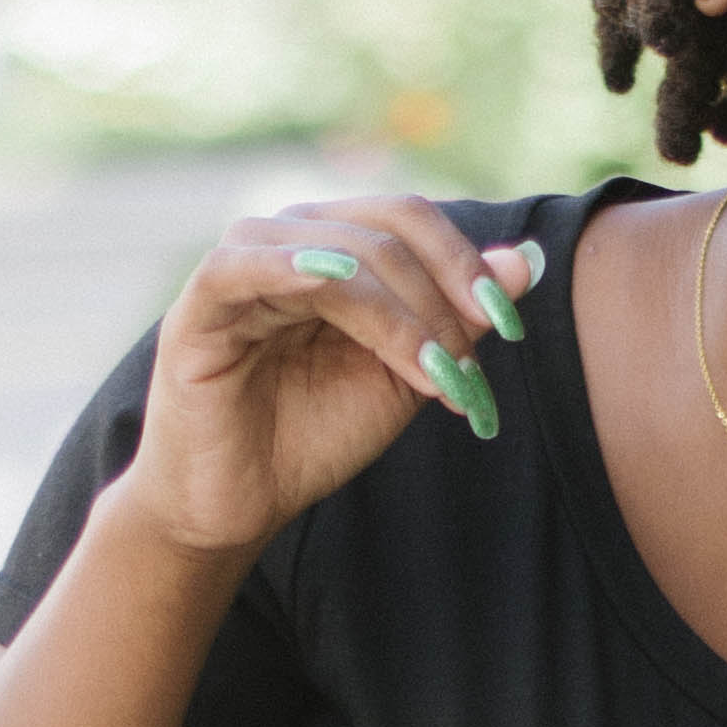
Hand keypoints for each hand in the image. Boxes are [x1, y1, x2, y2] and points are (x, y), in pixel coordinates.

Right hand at [119, 198, 539, 561]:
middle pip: (383, 233)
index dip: (463, 263)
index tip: (505, 324)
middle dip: (439, 299)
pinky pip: (244, 264)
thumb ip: (458, 320)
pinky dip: (292, 268)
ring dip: (395, 313)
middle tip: (469, 364)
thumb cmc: (313, 436)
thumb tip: (525, 261)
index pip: (409, 221)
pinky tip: (332, 284)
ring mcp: (244, 265)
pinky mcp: (201, 303)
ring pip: (337, 253)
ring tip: (429, 373)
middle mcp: (291, 240)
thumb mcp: (403, 377)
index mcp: (338, 247)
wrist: (237, 504)